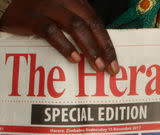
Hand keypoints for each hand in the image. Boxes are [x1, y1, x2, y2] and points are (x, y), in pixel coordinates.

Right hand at [0, 0, 118, 74]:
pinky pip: (51, 31)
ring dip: (89, 48)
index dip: (107, 44)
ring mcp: (47, 7)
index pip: (96, 22)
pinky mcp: (31, 17)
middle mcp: (63, 0)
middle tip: (110, 69)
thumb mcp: (62, 17)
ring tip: (97, 66)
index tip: (115, 63)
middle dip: (102, 48)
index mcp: (75, 1)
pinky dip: (65, 46)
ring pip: (75, 26)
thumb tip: (100, 54)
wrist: (6, 6)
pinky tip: (74, 59)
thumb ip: (79, 29)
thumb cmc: (39, 15)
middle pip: (90, 24)